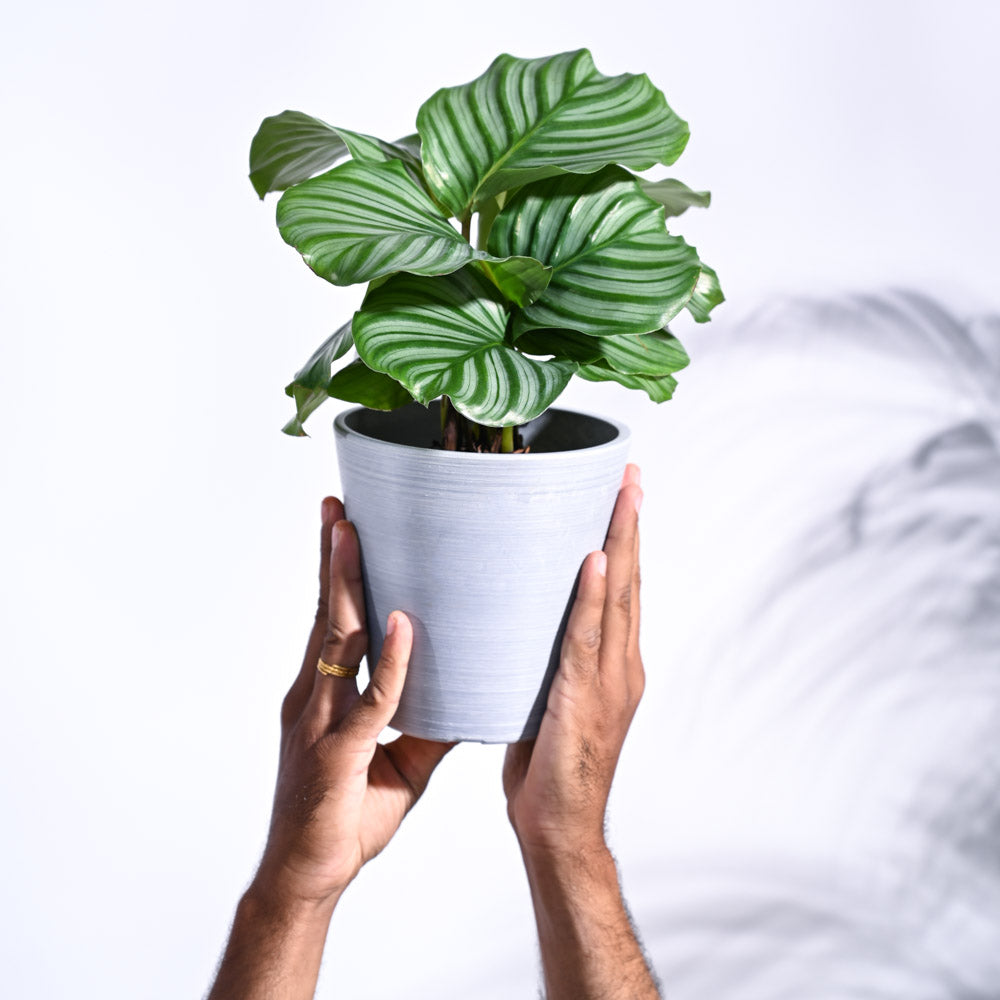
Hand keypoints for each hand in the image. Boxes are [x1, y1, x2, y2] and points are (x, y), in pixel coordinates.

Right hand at [253, 497, 453, 908]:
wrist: (307, 879)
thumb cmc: (344, 819)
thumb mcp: (400, 763)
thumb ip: (428, 724)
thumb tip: (467, 695)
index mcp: (325, 696)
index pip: (334, 621)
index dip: (339, 575)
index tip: (347, 528)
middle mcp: (315, 697)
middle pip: (327, 614)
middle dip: (333, 558)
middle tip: (339, 507)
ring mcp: (322, 722)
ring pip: (337, 639)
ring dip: (346, 584)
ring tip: (350, 534)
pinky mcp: (339, 753)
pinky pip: (371, 699)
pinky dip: (388, 660)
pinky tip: (401, 623)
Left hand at [501, 467, 657, 998]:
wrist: (559, 827)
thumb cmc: (548, 766)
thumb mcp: (548, 697)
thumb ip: (546, 656)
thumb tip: (516, 617)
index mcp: (613, 662)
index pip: (620, 588)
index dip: (622, 539)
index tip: (620, 493)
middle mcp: (621, 663)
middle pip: (628, 581)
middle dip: (628, 524)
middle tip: (629, 473)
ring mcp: (609, 680)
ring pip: (617, 599)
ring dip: (619, 543)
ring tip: (622, 494)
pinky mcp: (584, 699)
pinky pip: (586, 639)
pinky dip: (593, 599)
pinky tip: (594, 561)